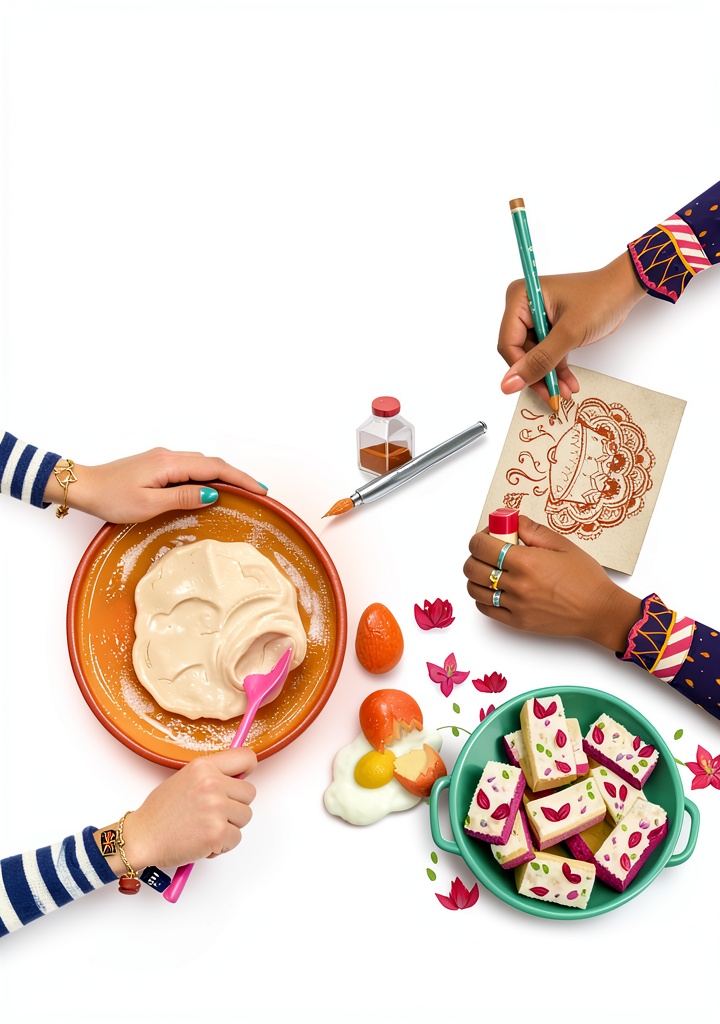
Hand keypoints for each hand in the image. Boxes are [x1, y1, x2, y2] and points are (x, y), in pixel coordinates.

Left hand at [44, 447, 267, 522]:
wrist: (84, 486)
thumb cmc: (111, 498)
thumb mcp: (149, 504)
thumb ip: (182, 497)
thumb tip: (213, 493)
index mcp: (170, 464)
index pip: (215, 468)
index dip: (241, 479)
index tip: (261, 490)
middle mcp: (169, 456)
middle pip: (212, 462)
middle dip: (238, 476)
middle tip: (259, 492)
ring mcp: (163, 459)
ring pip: (202, 464)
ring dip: (224, 475)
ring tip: (242, 491)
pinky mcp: (157, 465)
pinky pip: (190, 467)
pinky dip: (208, 475)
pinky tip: (212, 486)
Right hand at [100, 747, 257, 874]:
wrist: (142, 837)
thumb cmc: (161, 812)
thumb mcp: (186, 778)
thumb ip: (212, 775)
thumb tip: (238, 777)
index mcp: (203, 766)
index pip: (246, 757)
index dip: (247, 770)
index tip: (242, 779)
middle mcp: (212, 783)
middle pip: (249, 793)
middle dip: (236, 805)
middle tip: (214, 813)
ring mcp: (216, 808)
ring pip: (245, 817)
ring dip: (229, 826)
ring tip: (205, 827)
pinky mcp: (217, 833)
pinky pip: (236, 838)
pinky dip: (222, 845)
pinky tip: (202, 841)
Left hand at [463, 515, 642, 651]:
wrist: (599, 611)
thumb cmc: (585, 578)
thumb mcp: (562, 544)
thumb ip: (533, 531)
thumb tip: (511, 521)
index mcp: (526, 561)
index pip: (482, 546)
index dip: (479, 538)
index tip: (488, 536)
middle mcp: (517, 584)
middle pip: (472, 568)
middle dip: (475, 555)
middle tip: (487, 552)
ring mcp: (515, 606)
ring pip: (475, 589)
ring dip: (476, 576)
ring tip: (490, 570)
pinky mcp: (517, 622)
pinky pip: (485, 609)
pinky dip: (483, 597)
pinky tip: (494, 589)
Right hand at [498, 252, 646, 403]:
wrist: (624, 290)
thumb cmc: (600, 298)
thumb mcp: (569, 333)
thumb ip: (539, 360)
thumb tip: (509, 384)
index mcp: (520, 298)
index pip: (508, 343)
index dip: (521, 368)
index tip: (535, 387)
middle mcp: (523, 307)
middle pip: (520, 353)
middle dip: (538, 374)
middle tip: (553, 394)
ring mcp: (535, 319)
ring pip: (533, 358)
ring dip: (549, 376)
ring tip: (565, 391)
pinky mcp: (548, 329)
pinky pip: (545, 355)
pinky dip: (556, 369)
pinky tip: (567, 383)